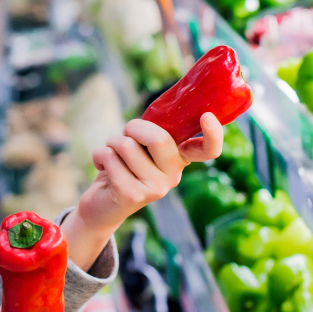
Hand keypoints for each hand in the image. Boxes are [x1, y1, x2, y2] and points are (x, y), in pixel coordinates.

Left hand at [63, 114, 223, 269]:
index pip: (208, 150)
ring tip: (112, 155)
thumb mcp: (142, 147)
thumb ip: (153, 131)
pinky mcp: (132, 195)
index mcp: (180, 158)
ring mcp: (155, 188)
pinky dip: (99, 155)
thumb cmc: (123, 165)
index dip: (213, 134)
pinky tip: (102, 167)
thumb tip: (165, 105)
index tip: (207, 116)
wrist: (102, 206)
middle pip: (159, 138)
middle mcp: (174, 175)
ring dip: (111, 143)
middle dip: (133, 127)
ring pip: (127, 145)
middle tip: (126, 136)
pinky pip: (110, 158)